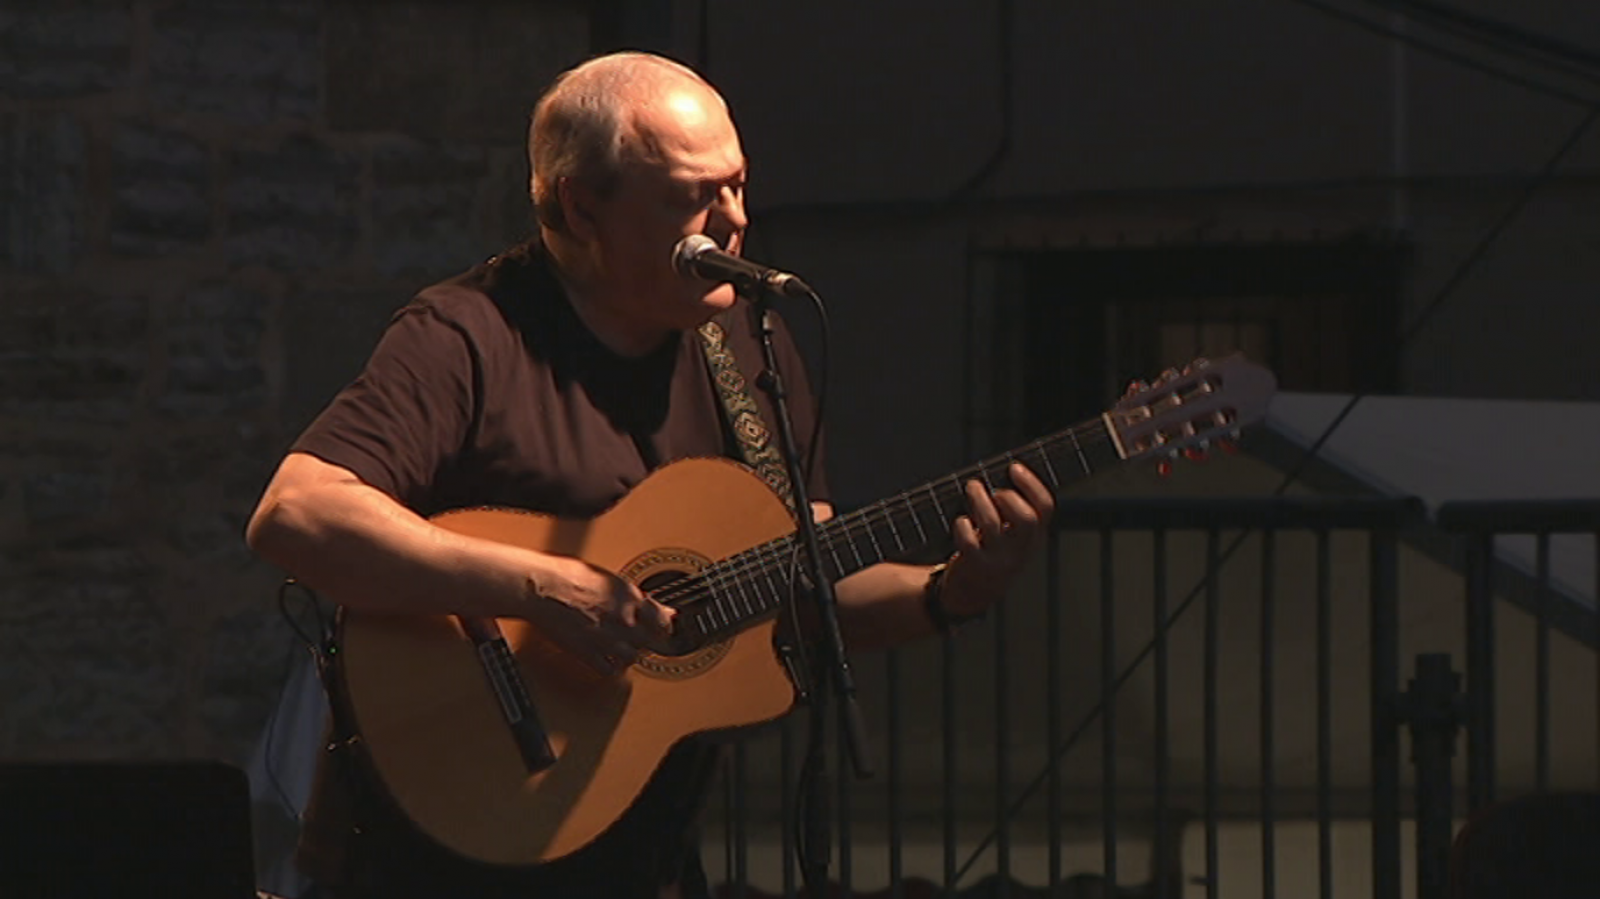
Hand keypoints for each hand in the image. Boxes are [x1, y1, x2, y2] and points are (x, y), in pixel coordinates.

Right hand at [525, 556, 675, 675]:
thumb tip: (644, 599)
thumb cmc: (566, 575)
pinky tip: (608, 661)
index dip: (664, 626)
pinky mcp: (588, 653)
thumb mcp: (606, 577)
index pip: (662, 620)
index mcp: (629, 597)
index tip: (663, 627)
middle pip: (651, 642)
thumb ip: (629, 593)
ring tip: (624, 649)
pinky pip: (608, 669)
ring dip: (630, 655)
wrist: (541, 588)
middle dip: (649, 640)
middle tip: (645, 639)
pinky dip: (611, 668)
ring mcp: (607, 639)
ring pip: (632, 658)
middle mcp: (623, 620)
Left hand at [944, 462, 1054, 616]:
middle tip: (994, 491)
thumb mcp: (1015, 537)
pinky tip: (962, 521)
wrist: (974, 594)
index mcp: (1034, 537)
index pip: (1045, 508)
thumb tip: (1004, 474)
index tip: (1014, 467)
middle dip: (1008, 497)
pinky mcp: (976, 566)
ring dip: (980, 501)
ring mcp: (999, 559)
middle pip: (1026, 519)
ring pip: (992, 525)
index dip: (1031, 484)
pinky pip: (969, 542)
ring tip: (973, 488)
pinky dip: (963, 526)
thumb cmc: (993, 553)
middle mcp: (1021, 549)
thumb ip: (1014, 512)